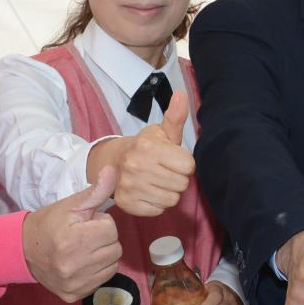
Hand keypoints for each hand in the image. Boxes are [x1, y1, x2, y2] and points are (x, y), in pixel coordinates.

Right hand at [23, 167, 122, 301]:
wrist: (21, 250)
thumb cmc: (48, 224)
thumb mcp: (69, 205)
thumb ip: (94, 191)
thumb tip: (112, 171)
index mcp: (72, 239)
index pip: (111, 229)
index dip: (100, 223)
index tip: (85, 224)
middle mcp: (73, 265)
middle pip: (115, 248)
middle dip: (104, 239)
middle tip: (85, 236)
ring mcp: (74, 283)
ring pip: (112, 265)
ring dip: (103, 256)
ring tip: (84, 249)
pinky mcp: (73, 295)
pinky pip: (102, 280)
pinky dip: (97, 271)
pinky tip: (82, 264)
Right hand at [87, 91, 194, 216]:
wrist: (115, 162)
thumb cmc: (147, 147)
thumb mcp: (162, 132)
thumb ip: (175, 116)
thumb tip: (182, 94)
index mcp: (148, 147)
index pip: (189, 166)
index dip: (184, 164)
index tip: (173, 160)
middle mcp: (137, 166)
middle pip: (182, 184)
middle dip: (177, 178)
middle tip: (165, 171)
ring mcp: (130, 186)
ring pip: (172, 199)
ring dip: (168, 192)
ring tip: (157, 181)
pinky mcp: (127, 203)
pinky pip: (158, 210)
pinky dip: (157, 204)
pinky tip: (148, 192)